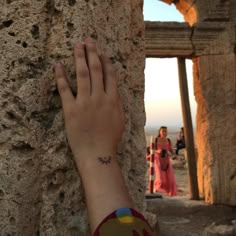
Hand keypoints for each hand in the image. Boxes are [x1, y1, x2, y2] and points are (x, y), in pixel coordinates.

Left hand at [55, 38, 124, 163]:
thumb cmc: (110, 139)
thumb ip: (118, 104)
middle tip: (89, 41)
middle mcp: (99, 97)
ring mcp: (84, 102)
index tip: (102, 52)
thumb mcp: (120, 120)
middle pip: (96, 70)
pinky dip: (61, 76)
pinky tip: (58, 65)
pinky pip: (65, 89)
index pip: (109, 75)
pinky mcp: (71, 109)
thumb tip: (114, 91)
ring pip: (82, 74)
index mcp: (113, 100)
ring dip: (79, 58)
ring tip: (77, 45)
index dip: (105, 62)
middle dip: (92, 53)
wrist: (97, 153)